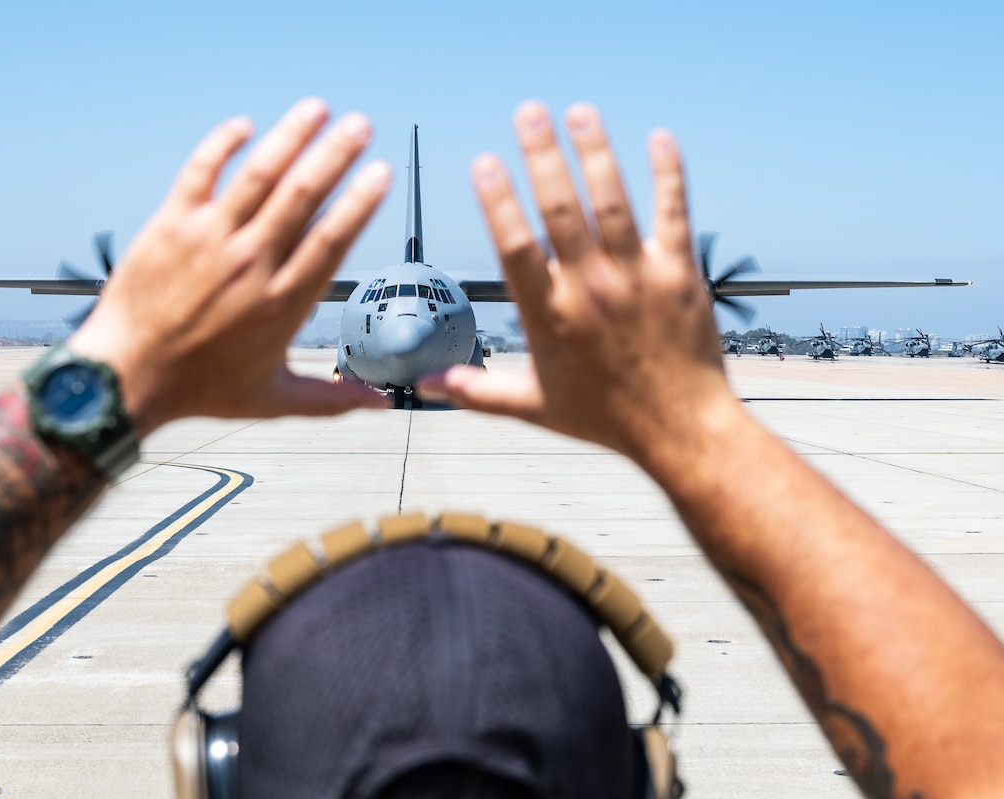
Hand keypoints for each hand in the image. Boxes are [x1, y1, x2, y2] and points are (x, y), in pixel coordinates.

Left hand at [71, 98, 390, 433]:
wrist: (126, 376)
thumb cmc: (201, 389)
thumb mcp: (274, 399)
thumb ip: (333, 399)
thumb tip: (383, 406)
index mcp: (282, 302)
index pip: (331, 239)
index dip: (359, 202)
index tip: (380, 173)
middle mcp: (250, 264)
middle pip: (302, 195)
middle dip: (336, 154)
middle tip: (361, 125)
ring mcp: (209, 240)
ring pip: (258, 175)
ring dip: (291, 136)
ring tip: (317, 109)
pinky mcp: (171, 225)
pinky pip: (200, 172)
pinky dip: (223, 144)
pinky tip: (244, 124)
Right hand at [418, 102, 738, 468]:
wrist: (680, 430)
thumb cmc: (606, 418)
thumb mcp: (532, 406)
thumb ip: (476, 391)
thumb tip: (425, 389)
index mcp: (549, 317)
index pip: (515, 247)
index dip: (498, 201)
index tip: (484, 162)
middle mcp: (590, 290)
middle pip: (561, 209)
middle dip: (542, 155)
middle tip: (528, 112)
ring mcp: (637, 277)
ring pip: (613, 202)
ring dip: (595, 152)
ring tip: (580, 112)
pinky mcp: (680, 273)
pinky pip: (674, 212)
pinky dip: (668, 173)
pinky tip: (660, 139)